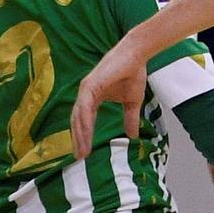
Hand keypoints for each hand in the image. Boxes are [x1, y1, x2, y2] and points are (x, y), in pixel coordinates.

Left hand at [71, 39, 146, 158]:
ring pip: (78, 117)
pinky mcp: (89, 85)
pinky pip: (84, 108)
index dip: (84, 136)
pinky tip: (86, 136)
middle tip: (80, 157)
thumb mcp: (132, 102)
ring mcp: (86, 89)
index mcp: (93, 97)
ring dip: (80, 135)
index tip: (85, 153)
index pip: (84, 120)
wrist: (136, 55)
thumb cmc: (133, 73)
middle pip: (77, 121)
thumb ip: (130, 118)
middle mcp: (86, 94)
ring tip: (82, 151)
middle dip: (78, 139)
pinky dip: (84, 123)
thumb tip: (133, 136)